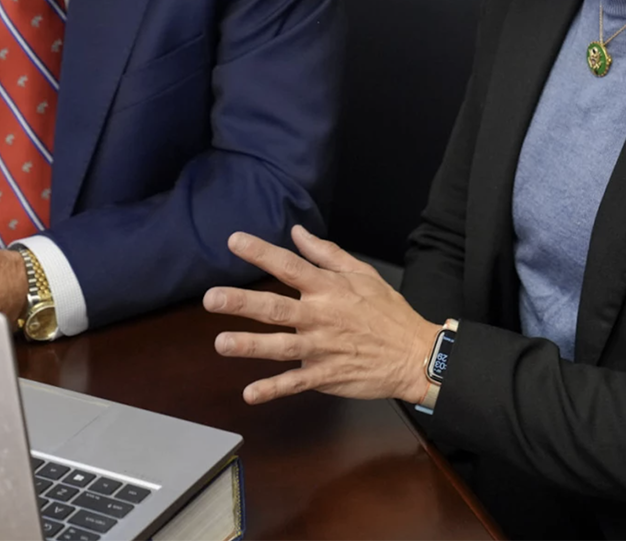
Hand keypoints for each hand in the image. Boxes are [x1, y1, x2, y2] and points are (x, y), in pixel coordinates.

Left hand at [204, 225, 440, 405]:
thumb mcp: (363, 273)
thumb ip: (327, 253)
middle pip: (275, 307)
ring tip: (221, 343)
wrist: (414, 354)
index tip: (234, 241)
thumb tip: (298, 232)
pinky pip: (295, 382)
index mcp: (328, 289)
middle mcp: (320, 316)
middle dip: (242, 303)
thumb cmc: (388, 311)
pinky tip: (250, 393)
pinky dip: (273, 389)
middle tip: (211, 298)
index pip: (289, 266)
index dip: (261, 252)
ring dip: (250, 346)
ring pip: (280, 346)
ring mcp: (322, 347)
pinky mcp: (326, 375)